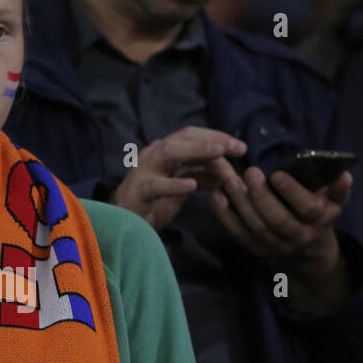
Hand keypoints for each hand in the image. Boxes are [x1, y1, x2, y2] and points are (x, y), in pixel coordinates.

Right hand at [110, 127, 246, 230]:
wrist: (122, 226)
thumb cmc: (151, 205)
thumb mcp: (181, 189)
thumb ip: (200, 177)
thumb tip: (226, 172)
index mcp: (164, 154)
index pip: (192, 136)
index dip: (217, 137)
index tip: (241, 148)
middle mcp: (153, 156)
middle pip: (183, 137)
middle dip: (212, 140)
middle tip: (237, 148)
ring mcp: (143, 172)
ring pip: (168, 152)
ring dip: (195, 150)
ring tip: (218, 153)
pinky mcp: (136, 192)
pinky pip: (155, 185)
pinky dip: (173, 184)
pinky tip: (191, 185)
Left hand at [211, 167, 353, 311]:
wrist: (307, 255)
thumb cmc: (318, 217)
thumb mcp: (333, 204)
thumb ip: (338, 189)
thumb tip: (344, 174)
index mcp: (318, 222)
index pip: (307, 208)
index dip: (292, 192)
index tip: (277, 174)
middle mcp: (297, 237)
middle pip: (277, 220)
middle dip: (261, 196)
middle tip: (250, 172)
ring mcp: (274, 246)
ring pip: (255, 227)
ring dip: (240, 203)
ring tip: (230, 180)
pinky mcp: (255, 249)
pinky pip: (237, 233)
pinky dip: (224, 215)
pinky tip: (216, 196)